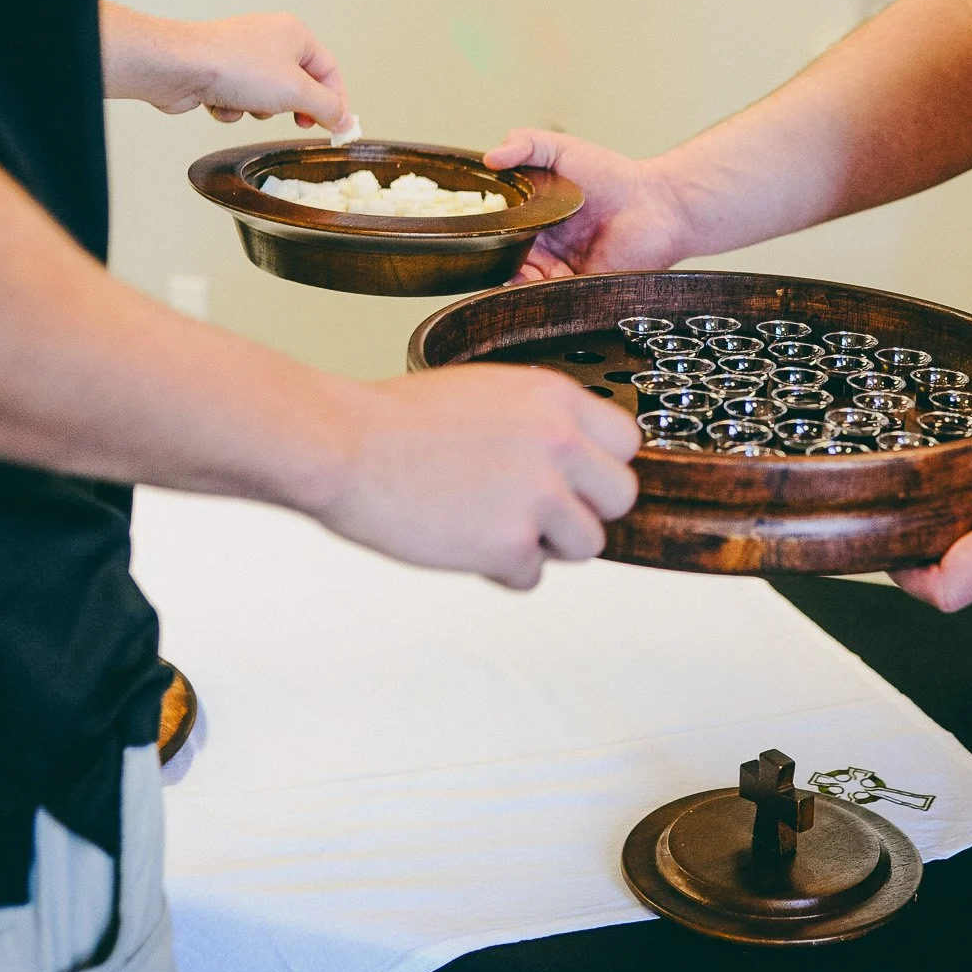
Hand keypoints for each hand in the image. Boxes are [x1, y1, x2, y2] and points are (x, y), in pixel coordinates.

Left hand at [102, 4, 352, 133]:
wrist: (178, 66)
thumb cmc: (235, 67)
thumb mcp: (296, 92)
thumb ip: (328, 108)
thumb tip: (347, 121)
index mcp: (294, 33)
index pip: (330, 71)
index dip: (336, 102)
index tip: (337, 128)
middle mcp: (270, 39)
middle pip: (299, 85)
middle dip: (293, 107)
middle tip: (297, 122)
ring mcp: (243, 55)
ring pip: (269, 96)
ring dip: (260, 110)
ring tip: (247, 103)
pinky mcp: (220, 72)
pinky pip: (240, 99)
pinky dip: (234, 108)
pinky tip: (221, 101)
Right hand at [316, 364, 641, 588]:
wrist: (344, 445)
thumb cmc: (400, 420)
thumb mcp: (489, 393)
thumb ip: (540, 423)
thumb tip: (578, 462)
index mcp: (554, 398)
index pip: (627, 442)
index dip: (598, 466)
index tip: (573, 478)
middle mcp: (559, 443)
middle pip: (621, 497)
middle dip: (585, 510)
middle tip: (540, 512)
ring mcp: (538, 495)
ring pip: (587, 545)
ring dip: (547, 546)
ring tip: (494, 526)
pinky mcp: (509, 544)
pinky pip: (533, 577)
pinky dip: (501, 571)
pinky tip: (463, 543)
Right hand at [482, 129, 695, 281]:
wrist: (657, 205)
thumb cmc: (613, 176)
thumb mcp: (563, 149)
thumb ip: (526, 143)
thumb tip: (489, 157)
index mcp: (531, 216)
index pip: (494, 228)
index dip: (480, 231)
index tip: (466, 229)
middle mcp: (540, 246)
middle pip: (503, 258)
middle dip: (491, 259)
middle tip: (486, 252)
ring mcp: (557, 269)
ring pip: (520, 282)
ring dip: (511, 278)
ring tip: (511, 267)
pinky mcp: (576, 288)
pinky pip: (548, 298)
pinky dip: (536, 294)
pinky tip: (532, 281)